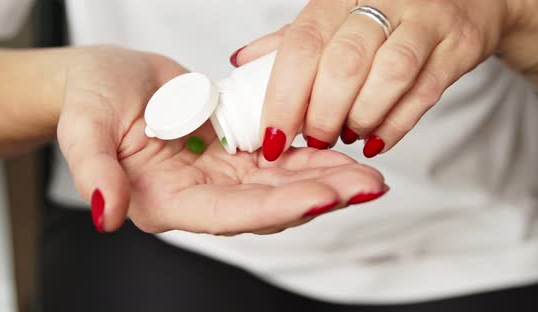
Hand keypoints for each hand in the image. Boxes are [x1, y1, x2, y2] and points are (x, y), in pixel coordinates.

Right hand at [57, 46, 386, 234]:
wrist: (108, 79)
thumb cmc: (91, 98)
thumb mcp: (83, 127)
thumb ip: (93, 172)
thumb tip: (107, 214)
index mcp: (164, 200)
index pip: (228, 213)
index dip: (276, 207)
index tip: (323, 198)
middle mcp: (198, 195)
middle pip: (266, 205)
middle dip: (318, 196)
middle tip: (367, 186)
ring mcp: (219, 176)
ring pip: (279, 185)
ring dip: (324, 180)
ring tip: (368, 174)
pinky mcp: (232, 154)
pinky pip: (276, 160)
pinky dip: (309, 158)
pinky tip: (341, 152)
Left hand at [232, 0, 528, 159]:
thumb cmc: (383, 14)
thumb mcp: (332, 20)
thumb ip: (291, 42)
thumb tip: (241, 63)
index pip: (302, 45)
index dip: (283, 96)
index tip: (272, 136)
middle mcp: (382, 2)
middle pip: (345, 63)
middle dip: (323, 113)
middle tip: (315, 138)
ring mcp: (424, 22)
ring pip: (390, 75)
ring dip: (361, 117)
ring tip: (348, 135)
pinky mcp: (457, 46)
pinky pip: (425, 93)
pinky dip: (396, 125)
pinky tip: (376, 141)